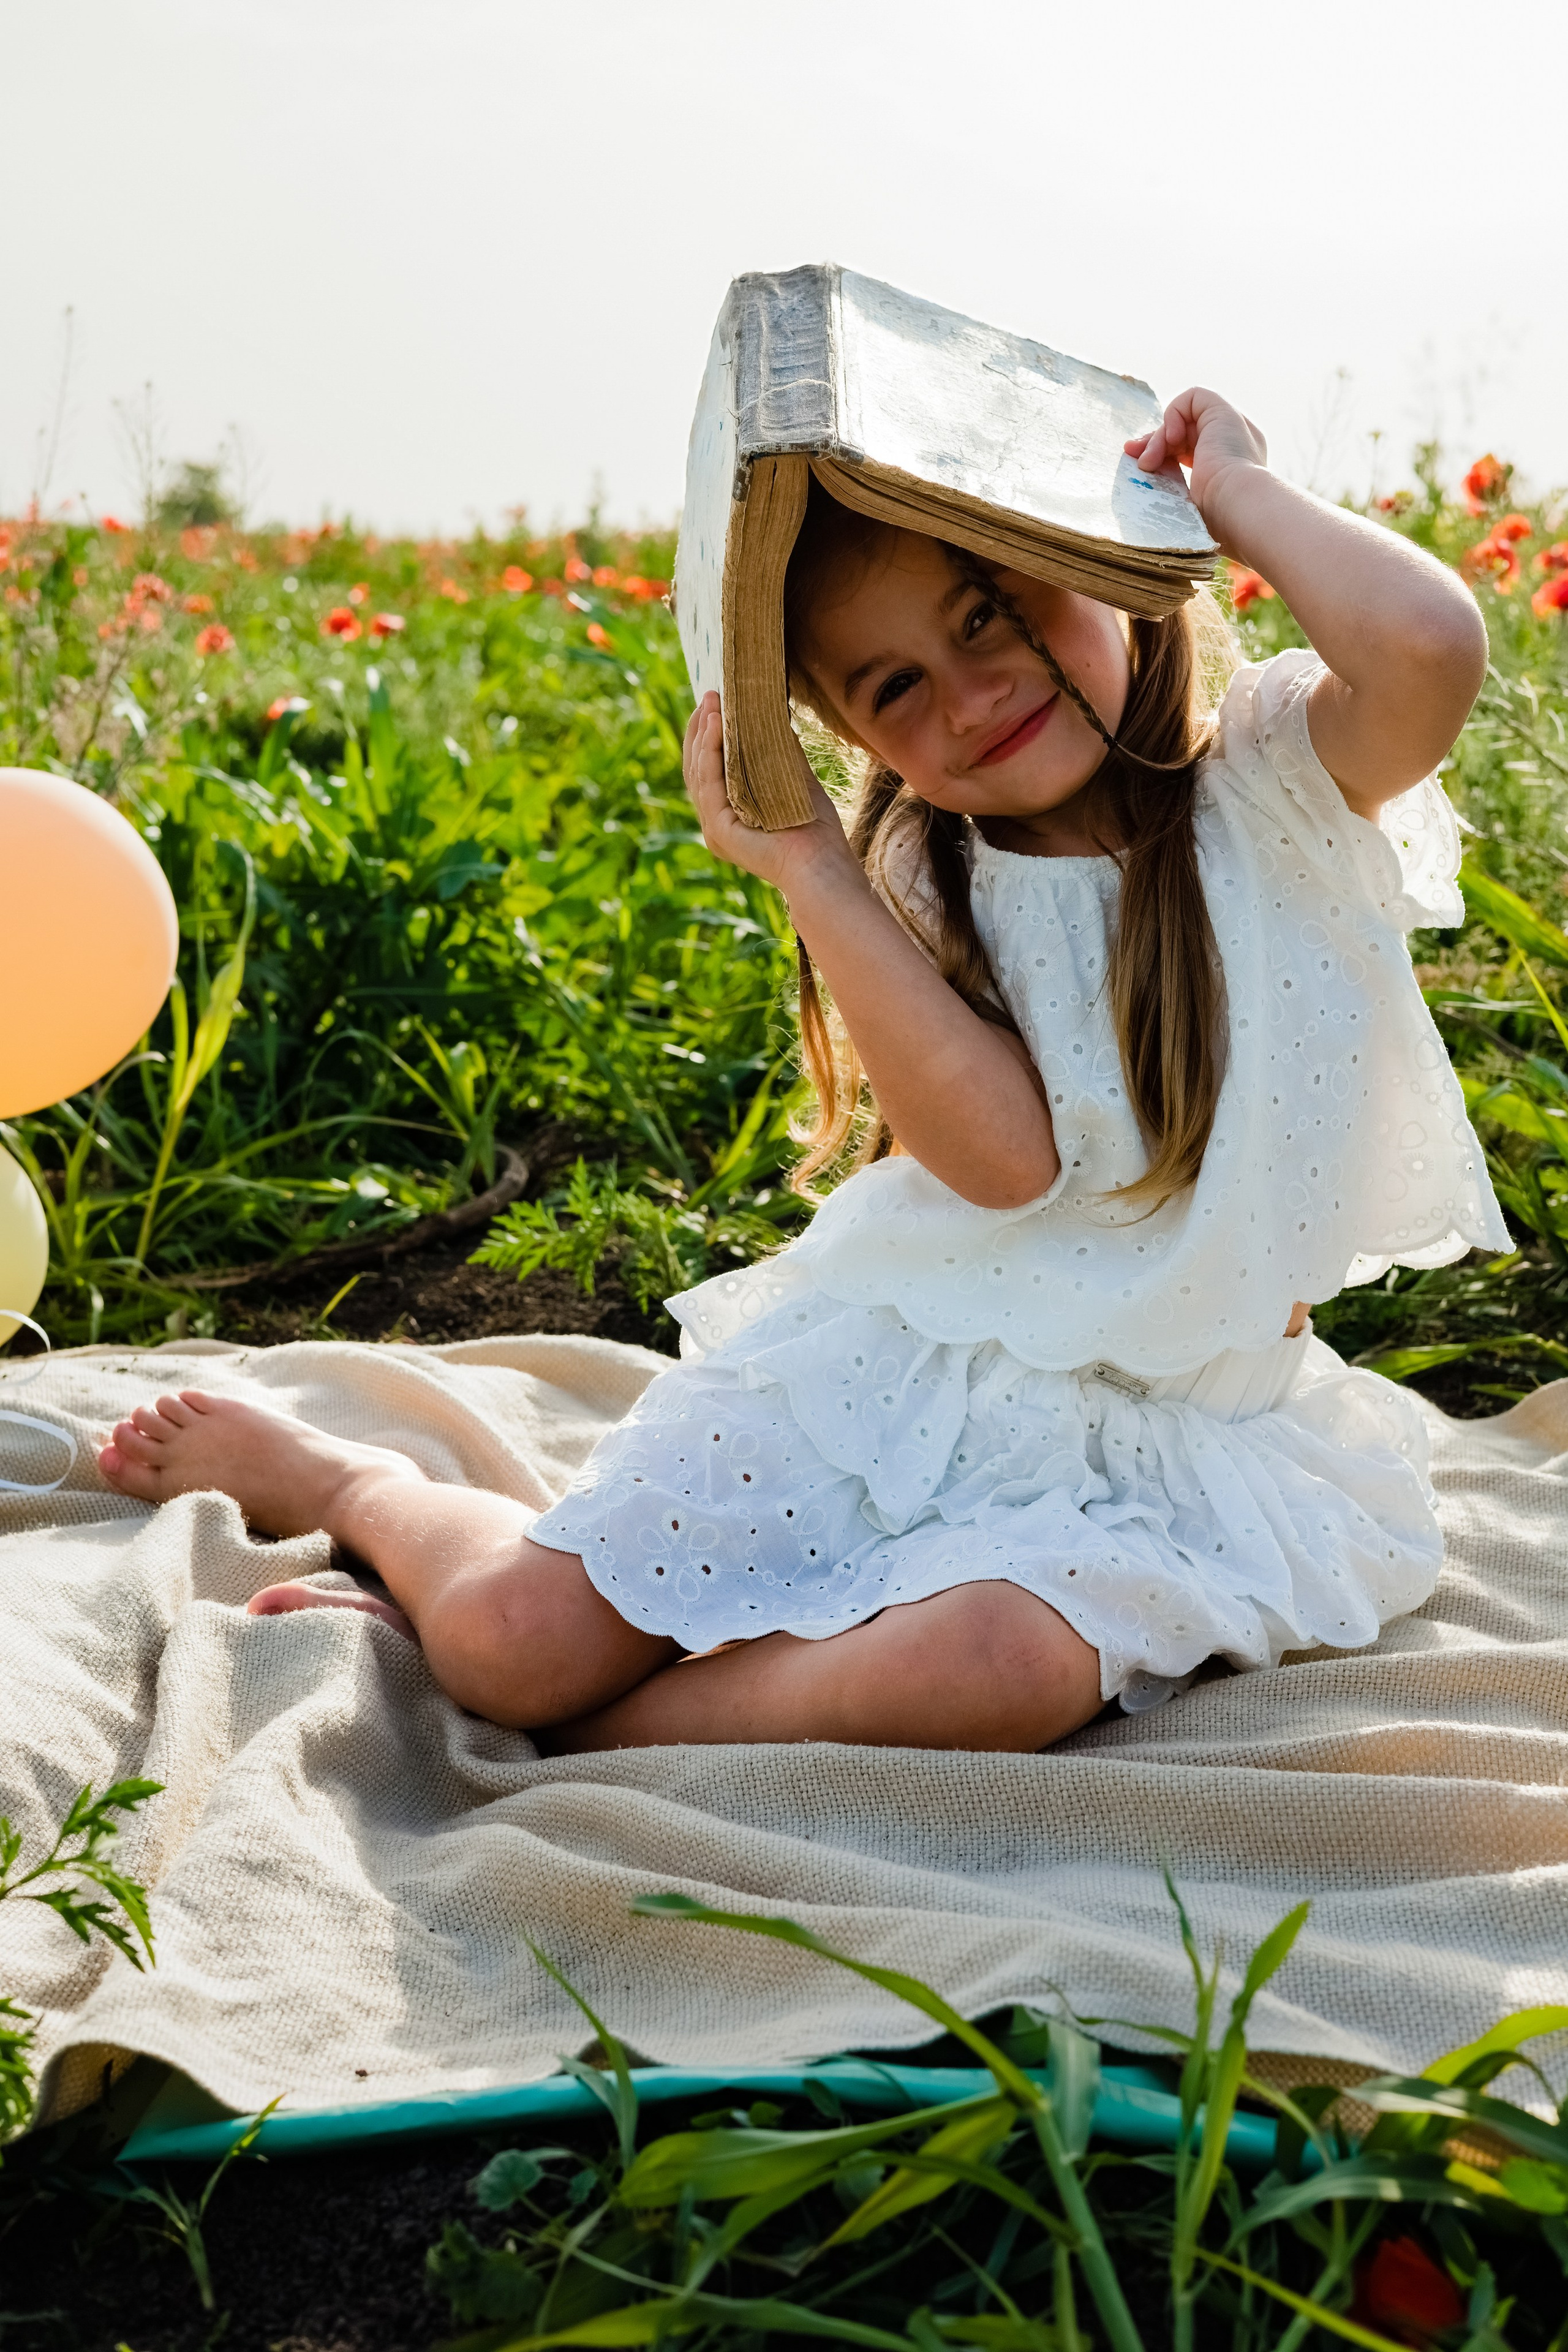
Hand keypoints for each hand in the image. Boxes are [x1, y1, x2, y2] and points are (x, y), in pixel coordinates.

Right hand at [681, 692, 861, 902]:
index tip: (716, 702)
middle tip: (710, 694)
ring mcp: (714, 828)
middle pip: (697, 768)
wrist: (821, 863)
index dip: (709, 734)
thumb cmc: (814, 828)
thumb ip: (781, 753)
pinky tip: (717, 725)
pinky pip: (709, 783)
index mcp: (730, 814)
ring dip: (704, 734)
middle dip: (701, 728)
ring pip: (699, 772)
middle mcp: (716, 822)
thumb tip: (774, 717)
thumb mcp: (795, 779)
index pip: (710, 768)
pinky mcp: (718, 829)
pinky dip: (711, 751)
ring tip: (713, 702)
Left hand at [1124, 388, 1268, 552]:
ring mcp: (1233, 426)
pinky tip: (1172, 440)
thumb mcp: (1190, 509)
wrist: (1240, 509)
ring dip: (1159, 438)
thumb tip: (1151, 496)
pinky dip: (1173, 413)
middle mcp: (1235, 443)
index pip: (1193, 450)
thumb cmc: (1217, 525)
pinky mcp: (1225, 412)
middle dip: (1154, 444)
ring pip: (1185, 418)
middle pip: (1185, 433)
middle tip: (1135, 460)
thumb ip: (1176, 496)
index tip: (1144, 470)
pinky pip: (1193, 397)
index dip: (1165, 456)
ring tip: (1149, 464)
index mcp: (1233, 467)